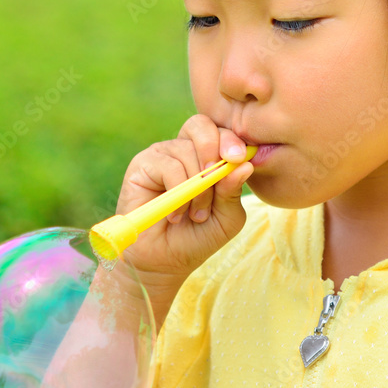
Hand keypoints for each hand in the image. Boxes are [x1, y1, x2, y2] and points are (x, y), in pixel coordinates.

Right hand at [115, 114, 253, 285]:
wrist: (164, 262)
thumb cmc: (198, 237)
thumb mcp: (226, 217)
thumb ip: (233, 191)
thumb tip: (245, 165)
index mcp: (207, 155)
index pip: (222, 131)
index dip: (232, 140)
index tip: (239, 158)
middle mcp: (184, 149)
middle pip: (202, 126)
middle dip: (215, 149)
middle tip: (217, 180)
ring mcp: (162, 155)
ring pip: (187, 151)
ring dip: (198, 187)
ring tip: (196, 214)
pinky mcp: (143, 165)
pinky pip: (168, 165)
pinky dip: (178, 191)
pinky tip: (176, 214)